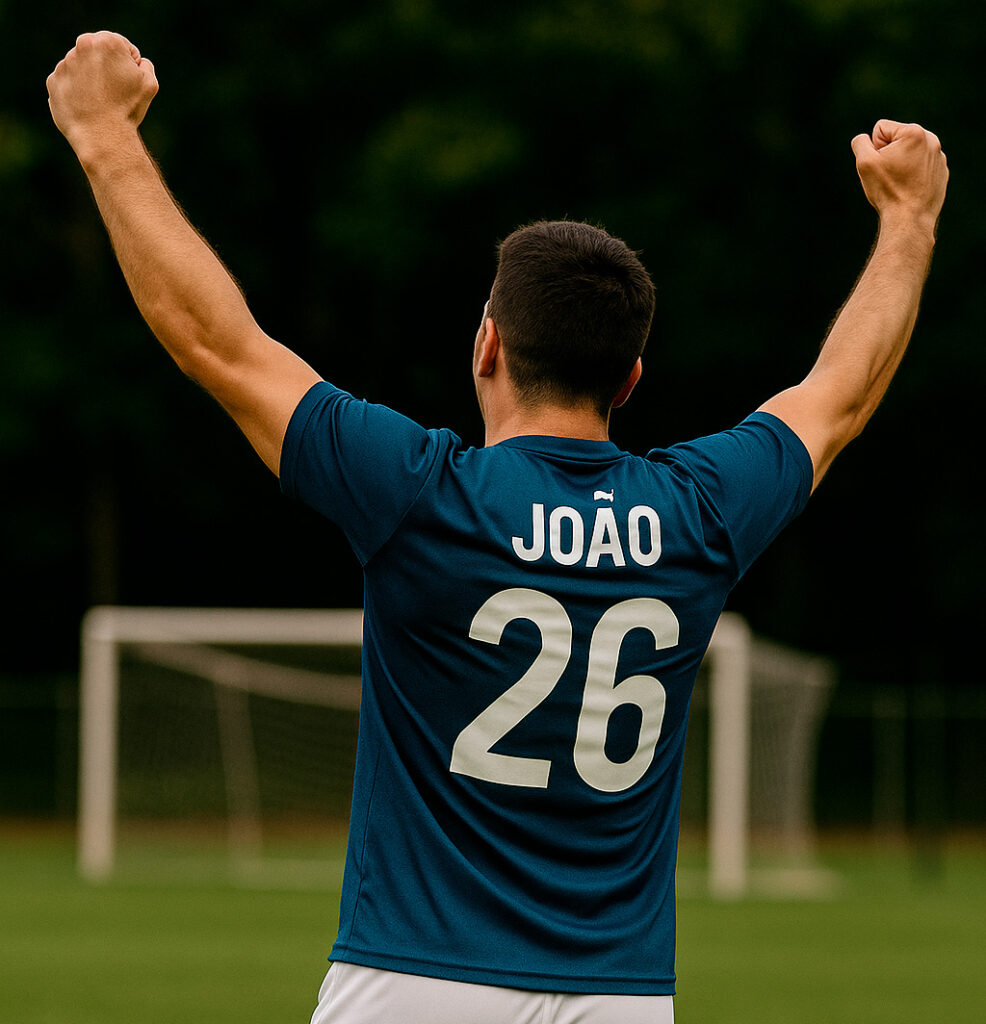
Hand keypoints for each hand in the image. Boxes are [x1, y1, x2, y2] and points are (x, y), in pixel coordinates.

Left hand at [47, 31, 157, 158]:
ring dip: (91, 80)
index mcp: (107, 42)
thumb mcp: (149, 84)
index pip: (123, 47)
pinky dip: (77, 93)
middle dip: (107, 68)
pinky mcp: (54, 81)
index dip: (131, 66)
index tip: (129, 83)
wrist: (102, 137)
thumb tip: (136, 63)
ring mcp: (64, 64)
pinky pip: (68, 83)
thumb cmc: (128, 109)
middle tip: (115, 93)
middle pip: (99, 53)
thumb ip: (145, 65)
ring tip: (101, 103)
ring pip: (82, 67)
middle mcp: (81, 47)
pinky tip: (87, 107)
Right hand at [851, 120, 948, 233]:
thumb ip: (860, 143)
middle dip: (888, 154)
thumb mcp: (864, 163)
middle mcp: (931, 139)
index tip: (882, 167)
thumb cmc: (888, 191)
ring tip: (900, 183)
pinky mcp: (941, 170)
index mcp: (914, 132)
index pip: (880, 129)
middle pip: (896, 139)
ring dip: (900, 164)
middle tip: (890, 176)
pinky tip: (909, 188)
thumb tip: (864, 139)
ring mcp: (939, 156)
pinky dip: (912, 174)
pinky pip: (920, 166)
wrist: (910, 219)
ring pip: (909, 153)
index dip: (874, 149)